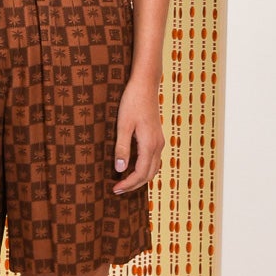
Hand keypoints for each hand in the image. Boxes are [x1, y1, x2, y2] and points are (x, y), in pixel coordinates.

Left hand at [112, 76, 164, 194]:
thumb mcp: (123, 125)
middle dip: (134, 185)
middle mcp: (158, 145)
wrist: (145, 85)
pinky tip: (134, 168)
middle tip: (117, 190)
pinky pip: (154, 159)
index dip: (128, 184)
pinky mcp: (157, 137)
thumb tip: (120, 169)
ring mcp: (159, 141)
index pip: (141, 173)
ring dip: (141, 178)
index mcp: (149, 144)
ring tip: (125, 182)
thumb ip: (122, 147)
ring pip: (153, 168)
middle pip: (149, 174)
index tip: (115, 189)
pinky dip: (145, 169)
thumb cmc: (132, 102)